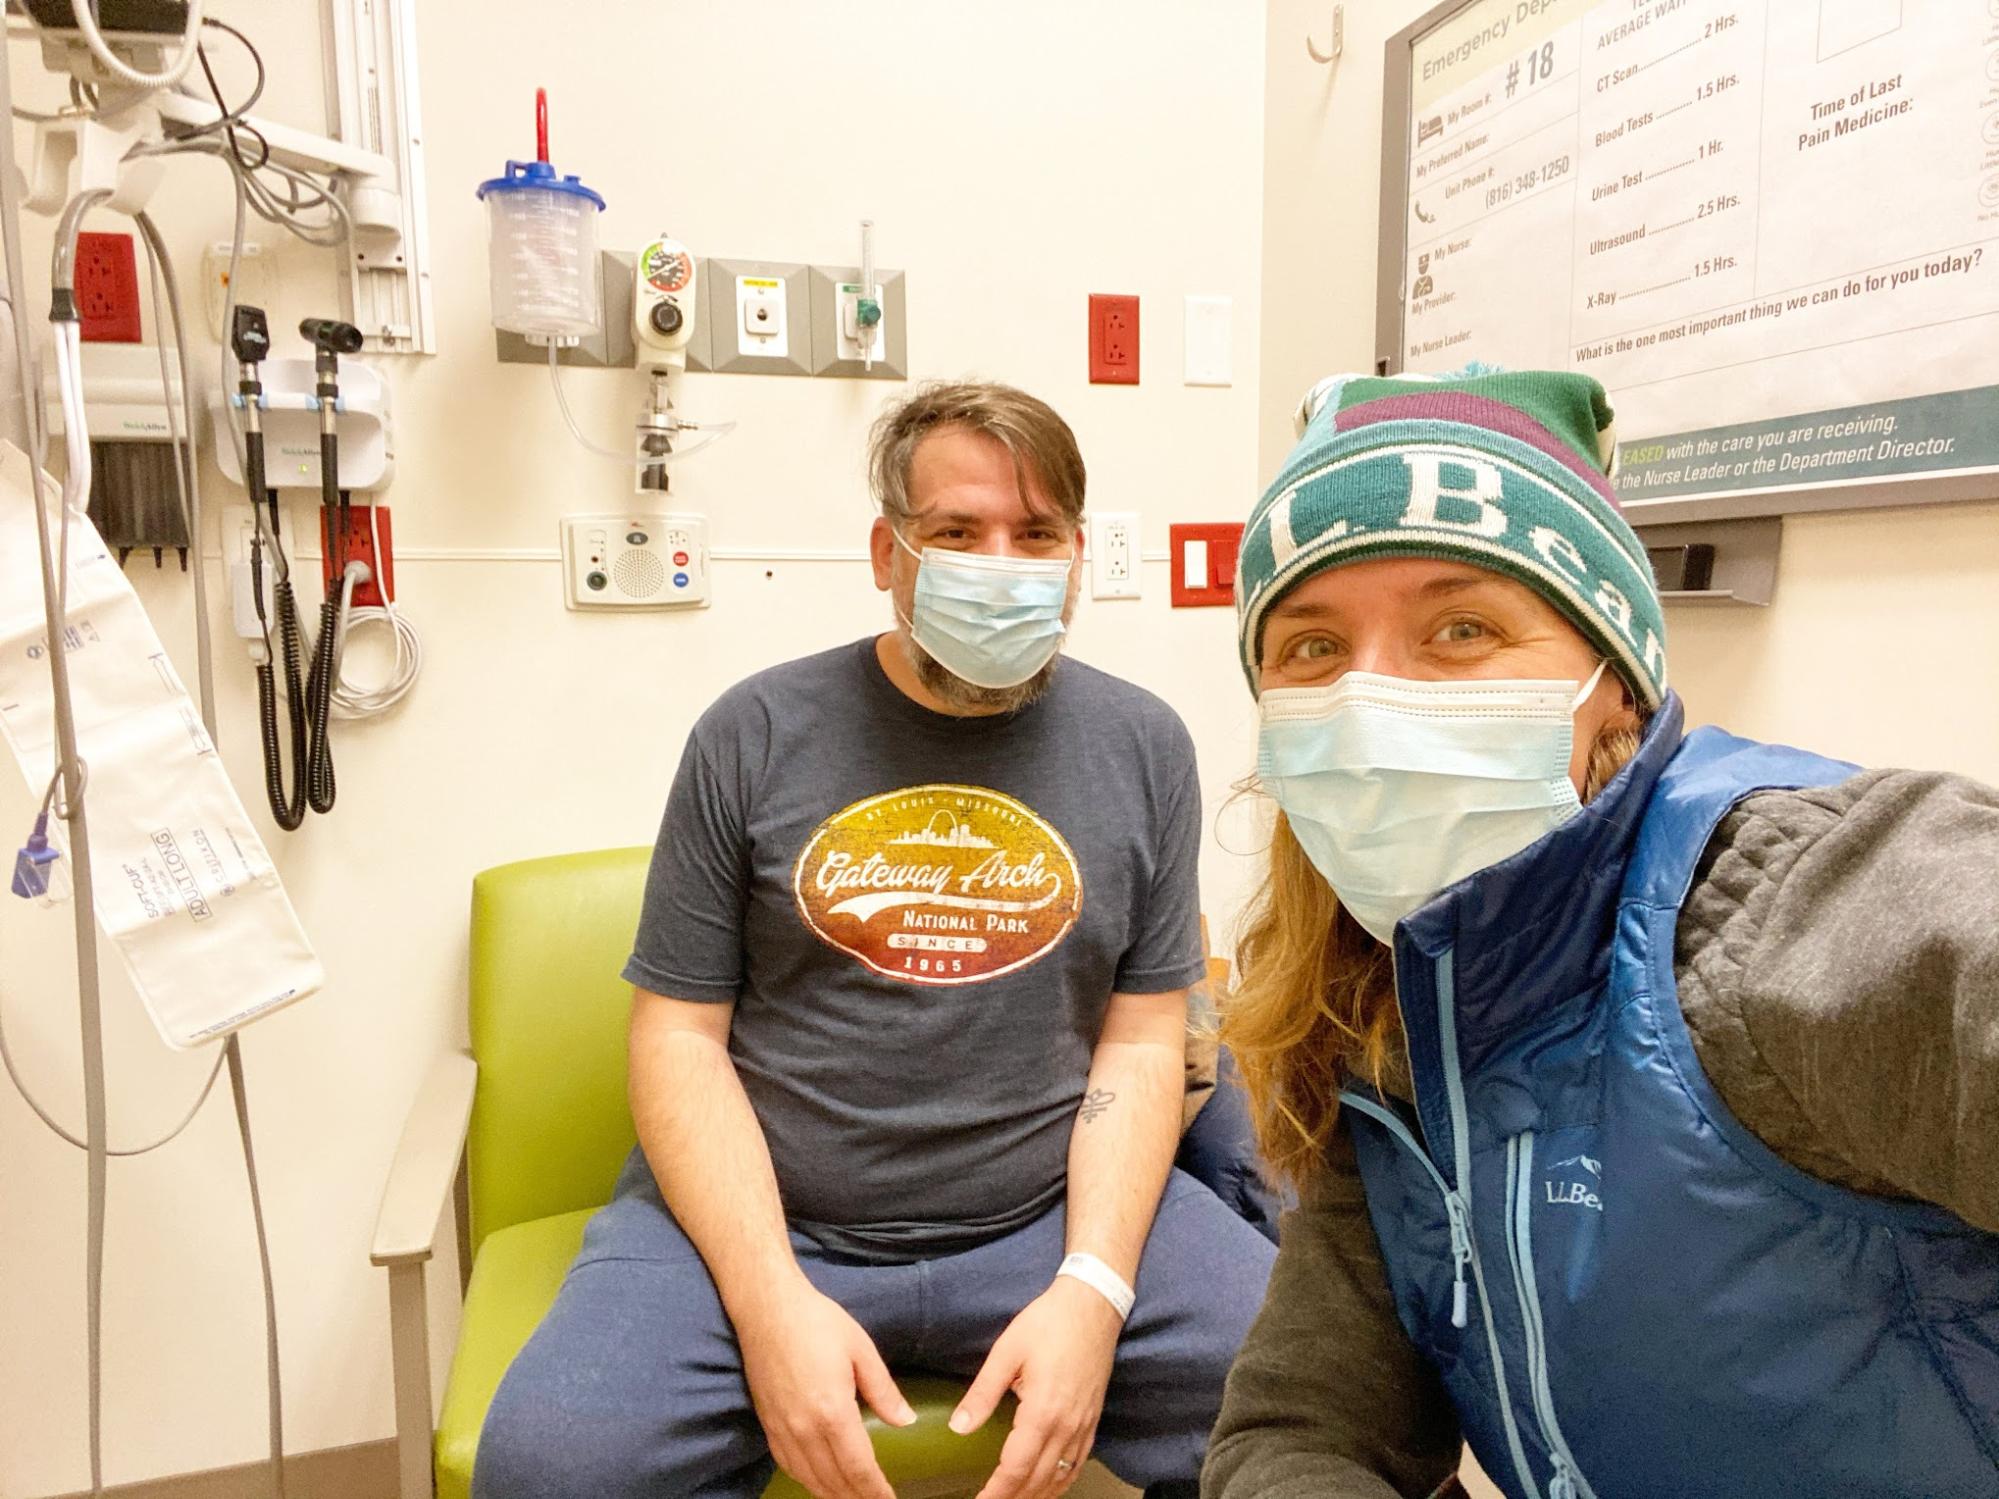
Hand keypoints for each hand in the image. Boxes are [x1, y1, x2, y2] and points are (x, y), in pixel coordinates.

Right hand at [735, 1278, 914, 1498]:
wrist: (767, 1308)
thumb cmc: (818, 1322)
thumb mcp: (860, 1349)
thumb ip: (883, 1390)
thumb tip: (906, 1421)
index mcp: (832, 1411)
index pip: (858, 1468)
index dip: (875, 1491)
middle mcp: (804, 1429)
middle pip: (833, 1481)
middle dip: (856, 1498)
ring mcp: (782, 1428)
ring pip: (809, 1478)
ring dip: (832, 1494)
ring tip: (852, 1498)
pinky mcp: (766, 1422)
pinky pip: (787, 1464)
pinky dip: (807, 1480)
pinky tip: (818, 1481)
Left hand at [952, 1276, 1123, 1498]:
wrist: (1094, 1304)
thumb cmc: (1049, 1322)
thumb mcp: (1007, 1352)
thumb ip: (982, 1393)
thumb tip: (958, 1427)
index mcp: (1043, 1411)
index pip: (1016, 1469)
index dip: (996, 1493)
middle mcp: (1067, 1426)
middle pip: (1038, 1482)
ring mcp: (1084, 1425)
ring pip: (1060, 1478)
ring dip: (1037, 1496)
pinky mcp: (1093, 1419)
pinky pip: (1077, 1464)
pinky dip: (1060, 1483)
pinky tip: (1047, 1486)